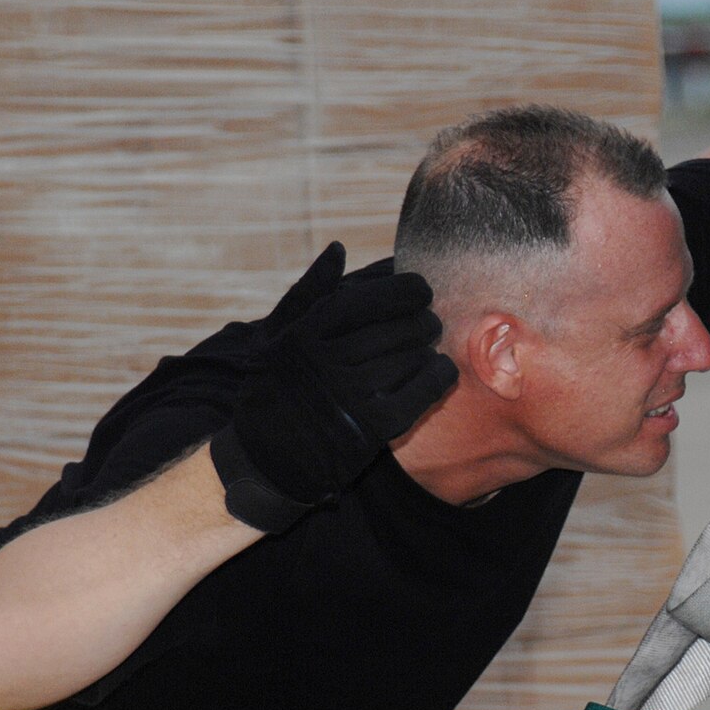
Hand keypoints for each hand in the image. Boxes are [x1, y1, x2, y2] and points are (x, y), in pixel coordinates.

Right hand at [211, 243, 458, 529]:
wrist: (266, 459)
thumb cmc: (276, 388)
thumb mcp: (278, 336)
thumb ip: (309, 291)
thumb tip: (338, 249)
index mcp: (306, 335)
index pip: (366, 300)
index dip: (402, 290)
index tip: (420, 288)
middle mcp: (328, 363)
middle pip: (394, 329)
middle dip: (422, 320)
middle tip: (431, 319)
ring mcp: (351, 396)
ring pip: (409, 358)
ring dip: (428, 346)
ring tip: (431, 343)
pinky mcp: (372, 428)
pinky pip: (419, 394)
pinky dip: (438, 378)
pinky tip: (442, 369)